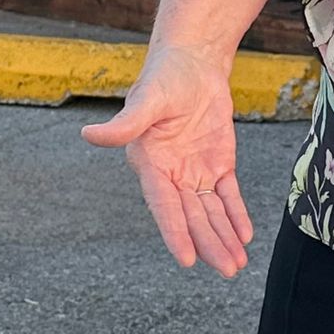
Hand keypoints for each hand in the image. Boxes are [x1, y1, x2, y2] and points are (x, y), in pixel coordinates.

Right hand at [81, 42, 253, 278]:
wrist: (193, 64)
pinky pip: (228, 196)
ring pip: (211, 212)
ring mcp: (195, 172)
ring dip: (224, 237)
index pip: (164, 206)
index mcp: (150, 165)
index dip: (176, 232)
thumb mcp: (147, 99)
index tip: (187, 260)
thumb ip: (125, 123)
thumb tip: (89, 135)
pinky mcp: (217, 164)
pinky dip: (236, 215)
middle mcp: (171, 175)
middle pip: (192, 216)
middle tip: (227, 269)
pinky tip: (245, 235)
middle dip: (210, 244)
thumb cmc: (165, 78)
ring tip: (237, 264)